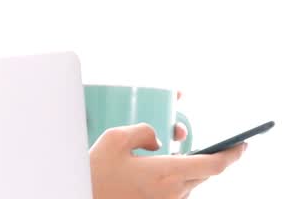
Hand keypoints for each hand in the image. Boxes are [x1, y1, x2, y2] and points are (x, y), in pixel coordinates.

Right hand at [90, 123, 246, 198]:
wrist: (82, 196)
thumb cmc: (96, 173)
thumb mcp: (114, 139)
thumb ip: (143, 131)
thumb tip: (158, 138)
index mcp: (166, 173)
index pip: (214, 164)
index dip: (233, 154)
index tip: (242, 145)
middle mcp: (173, 192)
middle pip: (205, 172)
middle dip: (204, 154)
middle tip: (185, 139)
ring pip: (190, 182)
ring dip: (185, 165)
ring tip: (161, 152)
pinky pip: (176, 191)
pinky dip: (173, 177)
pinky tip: (154, 169)